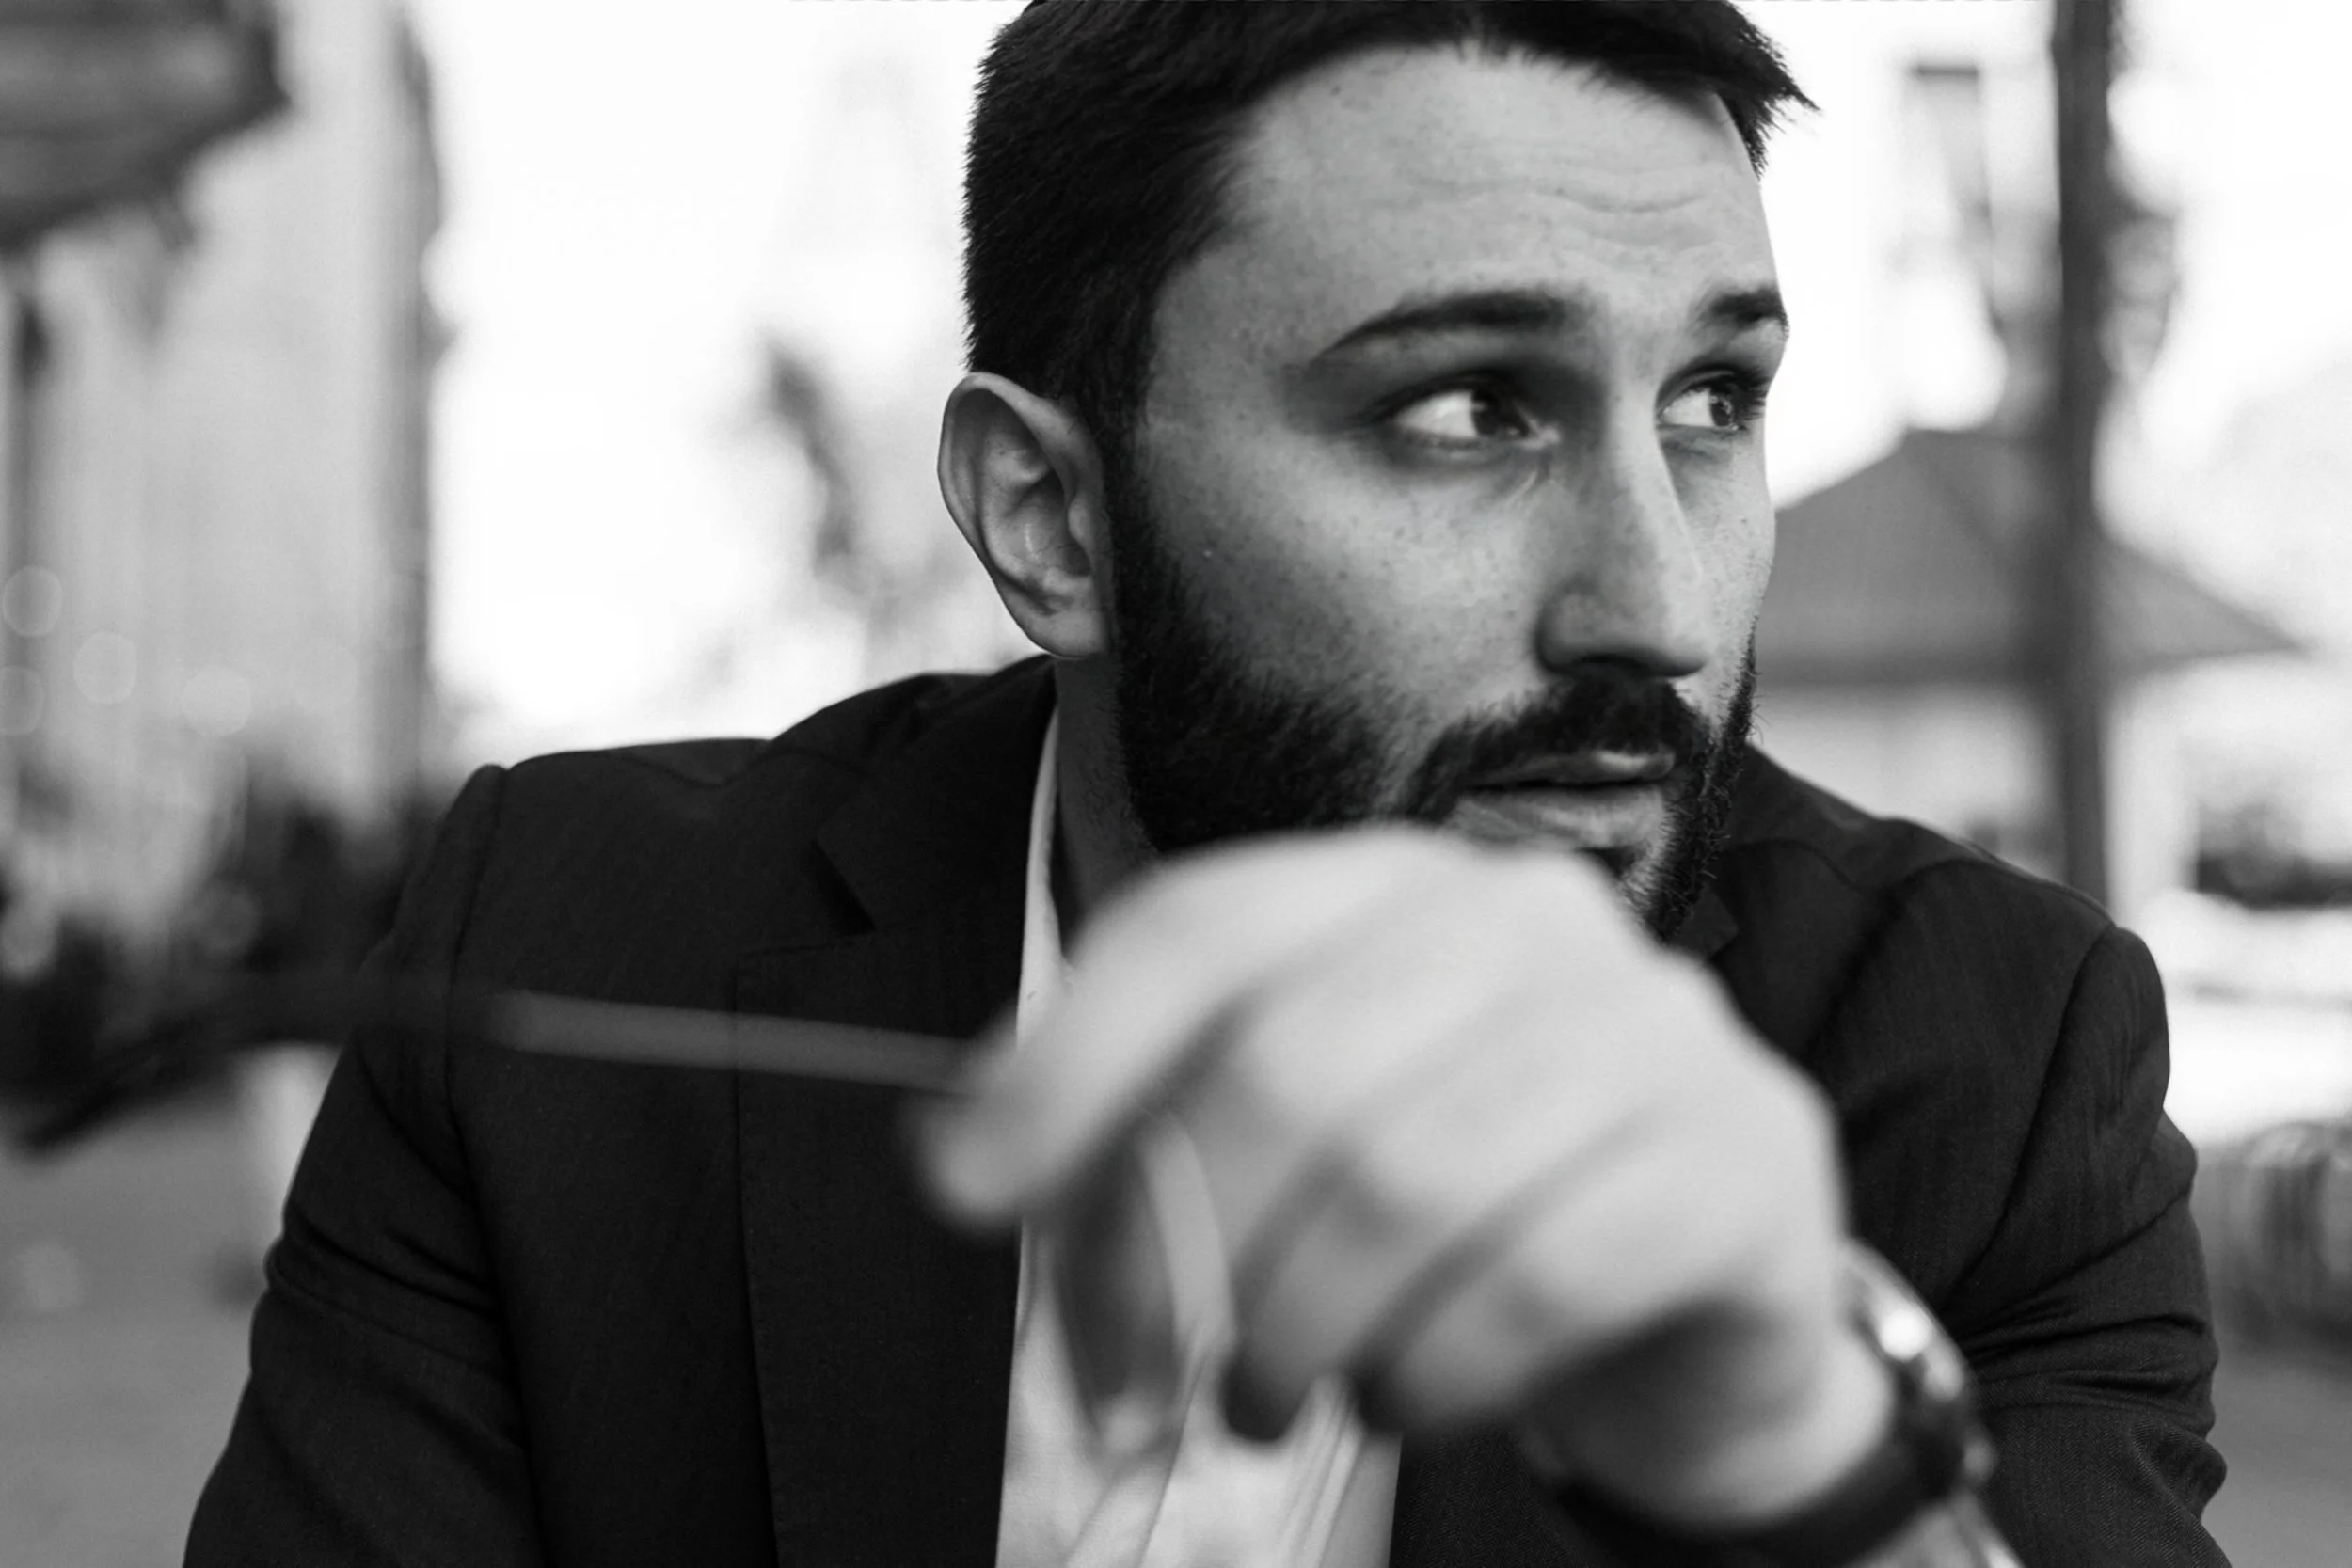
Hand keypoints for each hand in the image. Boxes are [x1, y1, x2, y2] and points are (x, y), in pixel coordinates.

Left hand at [920, 827, 1890, 1528]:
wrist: (1694, 1288)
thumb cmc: (1456, 1198)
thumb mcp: (1297, 1133)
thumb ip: (1152, 1115)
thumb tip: (962, 1150)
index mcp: (1394, 881)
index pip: (1203, 927)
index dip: (1069, 1059)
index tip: (969, 1188)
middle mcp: (1530, 919)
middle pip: (1291, 1063)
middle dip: (1177, 1242)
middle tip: (1135, 1370)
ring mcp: (1654, 1028)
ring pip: (1411, 1176)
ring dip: (1298, 1325)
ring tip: (1263, 1400)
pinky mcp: (1742, 1161)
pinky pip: (1543, 1274)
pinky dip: (1434, 1368)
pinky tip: (1401, 1397)